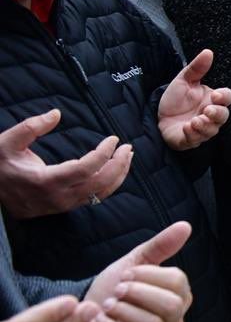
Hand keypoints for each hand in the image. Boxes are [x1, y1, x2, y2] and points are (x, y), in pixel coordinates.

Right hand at [0, 111, 132, 217]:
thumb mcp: (9, 141)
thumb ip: (32, 126)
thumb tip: (56, 113)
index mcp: (45, 181)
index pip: (86, 169)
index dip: (104, 154)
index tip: (113, 139)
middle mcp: (58, 197)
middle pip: (100, 184)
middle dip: (118, 165)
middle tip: (127, 147)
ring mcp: (62, 205)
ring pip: (100, 194)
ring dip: (118, 175)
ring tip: (127, 157)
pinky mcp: (64, 207)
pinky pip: (93, 198)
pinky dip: (108, 185)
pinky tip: (114, 171)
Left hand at [81, 221, 192, 321]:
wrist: (87, 313)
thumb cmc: (116, 287)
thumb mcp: (135, 263)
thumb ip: (160, 246)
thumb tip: (186, 226)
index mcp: (179, 296)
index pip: (177, 282)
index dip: (148, 275)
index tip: (126, 274)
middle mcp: (174, 321)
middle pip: (170, 306)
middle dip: (138, 294)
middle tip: (117, 289)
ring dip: (123, 311)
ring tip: (107, 305)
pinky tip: (98, 320)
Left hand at [157, 50, 230, 151]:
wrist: (157, 115)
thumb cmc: (175, 99)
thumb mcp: (183, 80)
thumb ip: (196, 68)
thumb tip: (208, 51)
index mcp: (212, 100)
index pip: (227, 98)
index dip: (225, 97)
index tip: (216, 95)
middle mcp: (210, 116)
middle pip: (223, 116)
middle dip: (217, 114)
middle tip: (207, 110)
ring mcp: (201, 129)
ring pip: (211, 130)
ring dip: (205, 126)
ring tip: (194, 121)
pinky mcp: (189, 140)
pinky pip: (195, 140)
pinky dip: (192, 135)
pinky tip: (186, 128)